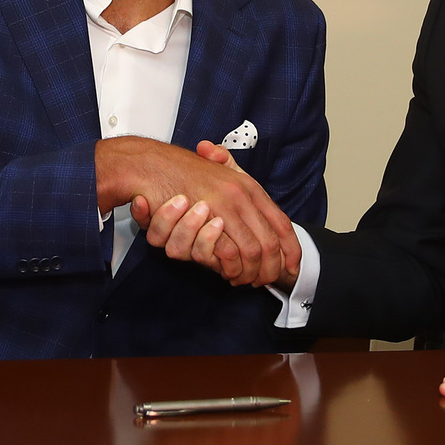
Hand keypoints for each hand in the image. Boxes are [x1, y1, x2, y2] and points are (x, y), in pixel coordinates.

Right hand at [99, 136, 297, 285]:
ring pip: (253, 251)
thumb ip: (239, 190)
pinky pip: (230, 252)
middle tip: (266, 282)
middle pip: (271, 242)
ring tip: (247, 281)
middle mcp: (242, 195)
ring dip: (250, 272)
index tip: (293, 267)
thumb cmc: (182, 170)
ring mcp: (227, 207)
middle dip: (272, 269)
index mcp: (248, 185)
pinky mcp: (209, 219)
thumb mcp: (217, 172)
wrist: (152, 163)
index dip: (291, 248)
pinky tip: (228, 274)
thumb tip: (261, 220)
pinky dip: (230, 268)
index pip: (281, 222)